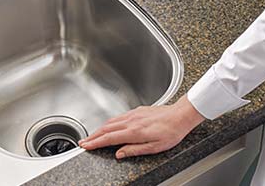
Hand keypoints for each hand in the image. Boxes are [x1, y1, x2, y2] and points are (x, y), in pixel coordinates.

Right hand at [79, 95, 204, 158]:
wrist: (181, 115)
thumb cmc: (171, 132)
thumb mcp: (155, 147)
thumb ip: (134, 150)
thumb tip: (119, 154)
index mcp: (134, 132)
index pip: (109, 138)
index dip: (95, 142)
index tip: (86, 146)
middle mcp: (131, 121)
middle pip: (106, 128)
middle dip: (93, 136)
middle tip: (83, 142)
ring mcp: (133, 114)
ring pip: (111, 121)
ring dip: (99, 129)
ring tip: (93, 135)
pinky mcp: (137, 111)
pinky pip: (118, 117)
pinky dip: (109, 122)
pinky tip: (109, 126)